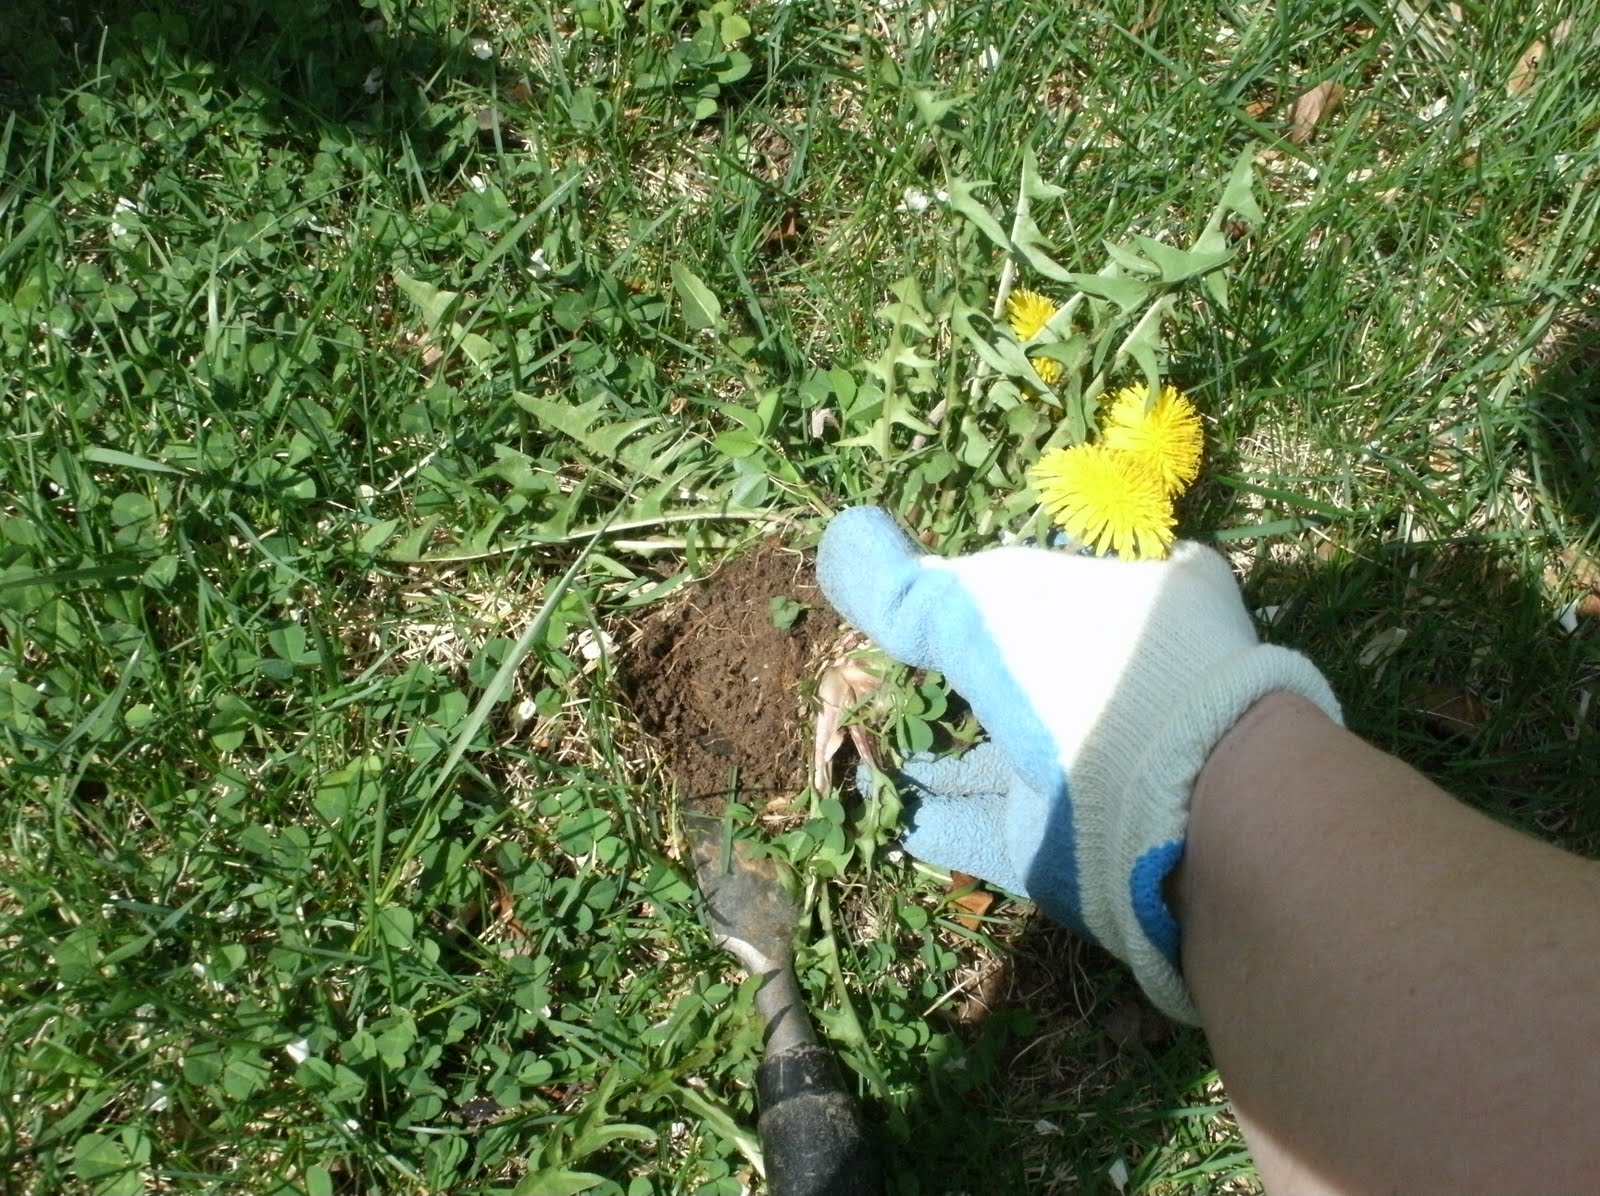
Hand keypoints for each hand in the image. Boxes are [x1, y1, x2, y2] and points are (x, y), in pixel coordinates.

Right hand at [817, 507, 1340, 1021]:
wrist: (1175, 807)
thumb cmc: (1086, 670)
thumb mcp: (981, 604)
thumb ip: (906, 584)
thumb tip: (842, 538)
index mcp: (1139, 602)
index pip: (1071, 579)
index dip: (1011, 580)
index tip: (948, 585)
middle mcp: (1123, 683)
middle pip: (1032, 675)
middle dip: (971, 676)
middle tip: (895, 668)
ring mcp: (1098, 769)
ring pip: (1004, 756)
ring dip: (941, 756)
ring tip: (870, 746)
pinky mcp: (1065, 844)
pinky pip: (983, 825)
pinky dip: (933, 816)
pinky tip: (883, 807)